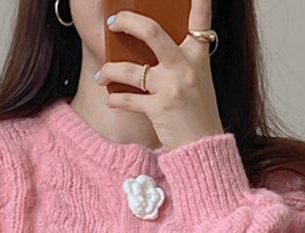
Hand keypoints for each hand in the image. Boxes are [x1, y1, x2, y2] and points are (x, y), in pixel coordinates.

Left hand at [96, 0, 224, 148]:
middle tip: (113, 21)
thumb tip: (152, 45)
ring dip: (110, 70)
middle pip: (152, 33)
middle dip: (127, 22)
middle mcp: (185, 67)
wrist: (203, 147)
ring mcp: (171, 87)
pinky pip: (128, 99)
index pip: (200, 20)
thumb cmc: (198, 113)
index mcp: (198, 57)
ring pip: (131, 69)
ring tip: (101, 75)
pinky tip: (111, 99)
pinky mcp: (158, 108)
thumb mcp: (198, 79)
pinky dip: (115, 99)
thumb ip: (182, 59)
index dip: (199, 0)